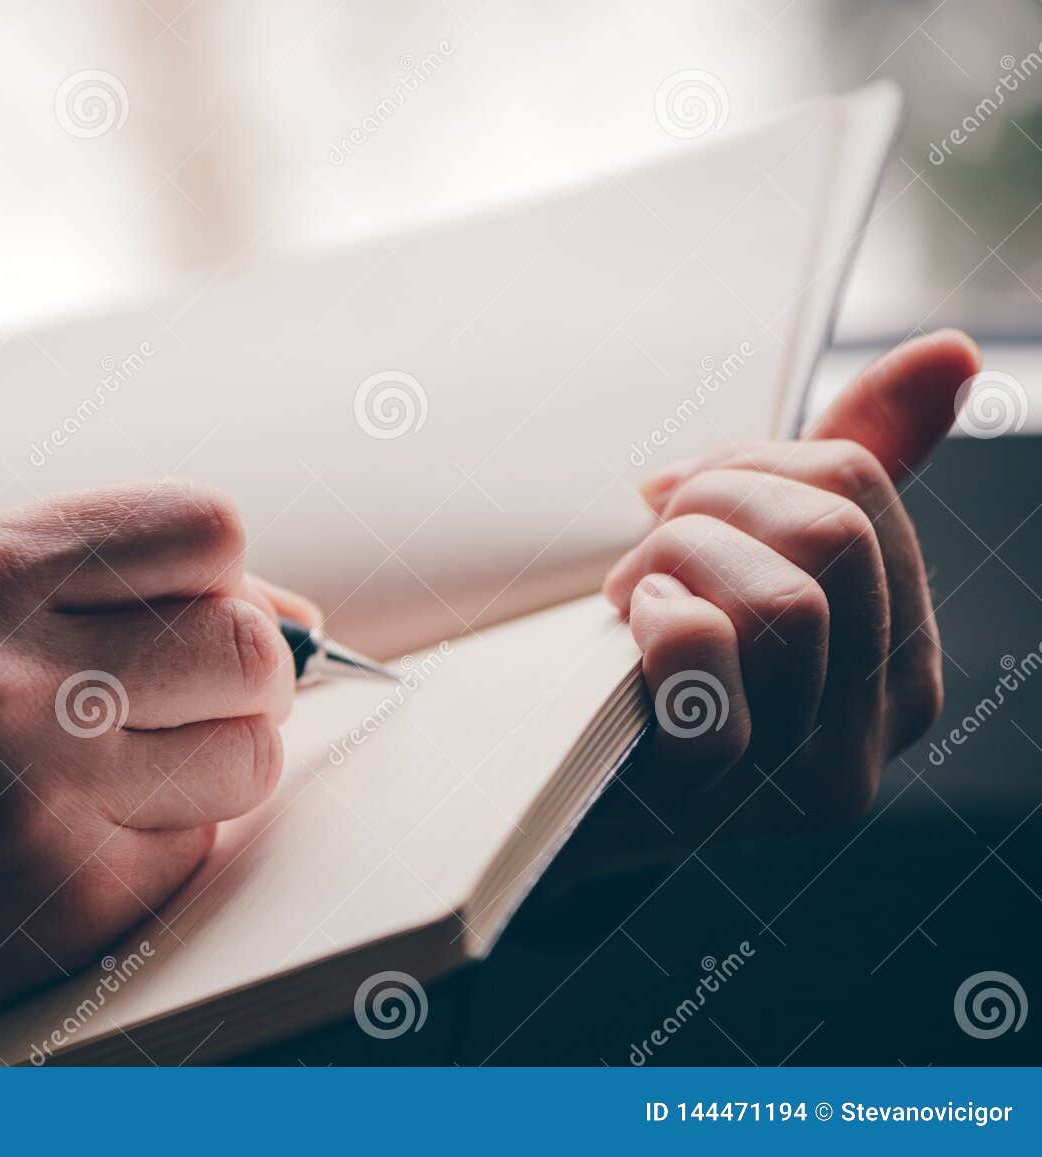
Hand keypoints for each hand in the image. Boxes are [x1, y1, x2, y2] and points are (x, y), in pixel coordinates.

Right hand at [0, 481, 316, 1048]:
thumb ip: (121, 583)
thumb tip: (298, 618)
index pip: (205, 530)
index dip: (218, 574)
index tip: (194, 607)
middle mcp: (10, 678)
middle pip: (248, 643)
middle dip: (241, 673)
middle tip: (181, 697)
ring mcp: (47, 795)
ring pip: (252, 752)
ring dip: (217, 760)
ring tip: (123, 769)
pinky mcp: (78, 895)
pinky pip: (205, 841)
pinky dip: (169, 835)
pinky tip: (84, 835)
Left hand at [587, 330, 979, 862]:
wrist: (545, 788)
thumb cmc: (653, 662)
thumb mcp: (755, 557)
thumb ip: (853, 463)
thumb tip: (951, 353)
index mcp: (901, 663)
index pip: (858, 487)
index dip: (747, 463)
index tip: (679, 499)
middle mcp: (873, 729)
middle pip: (831, 532)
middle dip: (712, 501)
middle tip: (650, 543)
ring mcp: (796, 777)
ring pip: (786, 596)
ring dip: (677, 560)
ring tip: (635, 592)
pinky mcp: (712, 797)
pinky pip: (705, 655)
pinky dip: (657, 614)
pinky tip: (632, 627)